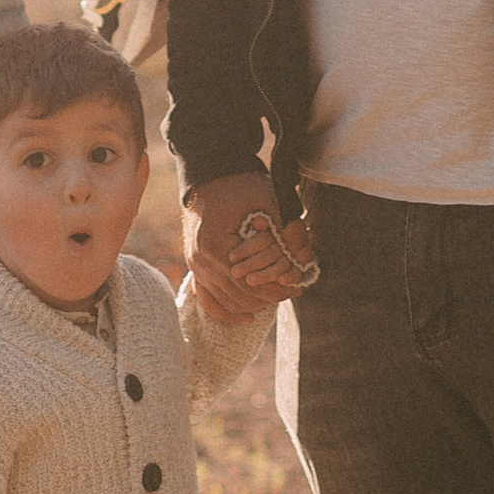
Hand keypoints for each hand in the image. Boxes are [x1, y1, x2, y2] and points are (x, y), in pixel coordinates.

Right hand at [185, 173, 315, 322]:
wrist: (209, 176)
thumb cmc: (238, 186)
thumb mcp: (264, 199)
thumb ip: (279, 226)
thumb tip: (299, 249)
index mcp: (216, 247)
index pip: (250, 283)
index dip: (275, 289)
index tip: (298, 287)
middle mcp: (201, 261)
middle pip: (239, 295)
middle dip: (269, 298)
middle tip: (294, 293)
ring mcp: (195, 266)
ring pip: (225, 301)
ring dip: (253, 304)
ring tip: (278, 298)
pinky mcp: (195, 266)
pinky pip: (207, 298)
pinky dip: (226, 311)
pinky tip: (247, 317)